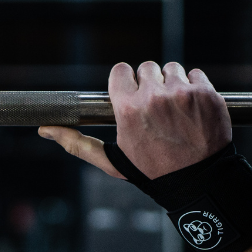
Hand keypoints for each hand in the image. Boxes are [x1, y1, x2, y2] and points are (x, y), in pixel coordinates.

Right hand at [38, 61, 230, 178]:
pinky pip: (196, 75)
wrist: (199, 183)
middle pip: (146, 68)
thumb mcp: (113, 162)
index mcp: (128, 110)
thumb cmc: (153, 173)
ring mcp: (183, 93)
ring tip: (175, 110)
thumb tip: (45, 129)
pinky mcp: (206, 93)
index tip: (132, 95)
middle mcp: (154, 97)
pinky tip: (192, 110)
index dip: (126, 83)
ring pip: (172, 68)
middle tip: (156, 108)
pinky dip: (195, 88)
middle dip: (149, 84)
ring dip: (172, 84)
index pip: (121, 70)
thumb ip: (77, 143)